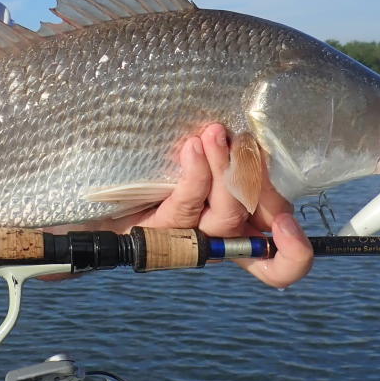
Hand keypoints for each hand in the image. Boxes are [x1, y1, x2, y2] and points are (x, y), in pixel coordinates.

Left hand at [118, 124, 312, 287]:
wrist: (85, 191)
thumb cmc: (144, 164)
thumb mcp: (194, 150)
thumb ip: (226, 145)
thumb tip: (249, 119)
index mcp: (234, 223)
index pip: (277, 261)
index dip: (294, 255)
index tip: (287, 224)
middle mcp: (214, 237)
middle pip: (260, 227)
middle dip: (261, 184)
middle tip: (246, 143)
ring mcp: (185, 238)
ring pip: (225, 217)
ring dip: (225, 170)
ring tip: (212, 134)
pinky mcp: (154, 232)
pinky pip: (184, 207)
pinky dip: (195, 175)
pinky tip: (191, 147)